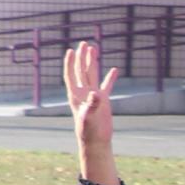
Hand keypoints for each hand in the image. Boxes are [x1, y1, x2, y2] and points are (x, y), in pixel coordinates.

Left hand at [63, 42, 120, 181]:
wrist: (95, 140)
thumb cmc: (88, 131)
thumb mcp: (88, 118)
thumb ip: (91, 105)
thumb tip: (95, 93)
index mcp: (76, 95)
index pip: (71, 75)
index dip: (70, 63)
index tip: (70, 51)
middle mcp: (83, 93)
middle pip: (81, 71)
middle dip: (82, 58)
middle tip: (84, 44)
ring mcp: (93, 96)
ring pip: (92, 75)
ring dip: (92, 62)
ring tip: (94, 49)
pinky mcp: (103, 101)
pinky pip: (106, 86)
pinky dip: (110, 78)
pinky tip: (114, 70)